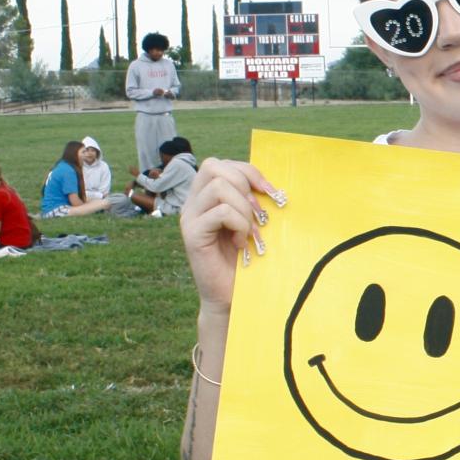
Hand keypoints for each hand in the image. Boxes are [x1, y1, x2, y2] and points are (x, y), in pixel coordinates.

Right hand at [178, 158, 284, 313]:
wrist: (231, 296)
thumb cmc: (246, 258)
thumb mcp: (251, 222)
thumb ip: (251, 200)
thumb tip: (269, 184)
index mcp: (205, 196)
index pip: (220, 164)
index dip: (248, 171)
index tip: (269, 192)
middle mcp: (192, 203)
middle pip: (213, 166)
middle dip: (244, 184)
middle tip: (257, 214)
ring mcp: (189, 218)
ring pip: (218, 187)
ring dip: (244, 208)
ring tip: (249, 231)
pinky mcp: (191, 235)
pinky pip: (221, 212)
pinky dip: (239, 224)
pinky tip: (241, 242)